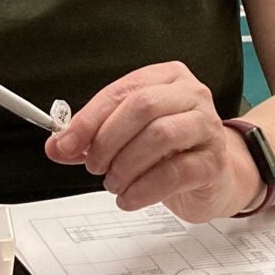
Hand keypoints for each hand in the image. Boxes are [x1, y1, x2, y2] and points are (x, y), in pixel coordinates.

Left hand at [44, 62, 257, 222]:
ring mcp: (207, 127)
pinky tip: (128, 197)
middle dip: (107, 139)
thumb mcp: (127, 136)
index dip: (89, 118)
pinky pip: (174, 172)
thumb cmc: (171, 149)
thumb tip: (57, 145)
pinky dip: (143, 189)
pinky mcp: (213, 162)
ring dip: (125, 165)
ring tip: (113, 182)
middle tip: (93, 165)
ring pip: (159, 136)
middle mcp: (191, 94)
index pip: (122, 90)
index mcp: (166, 77)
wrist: (216, 176)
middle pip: (141, 107)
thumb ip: (92, 138)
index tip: (65, 142)